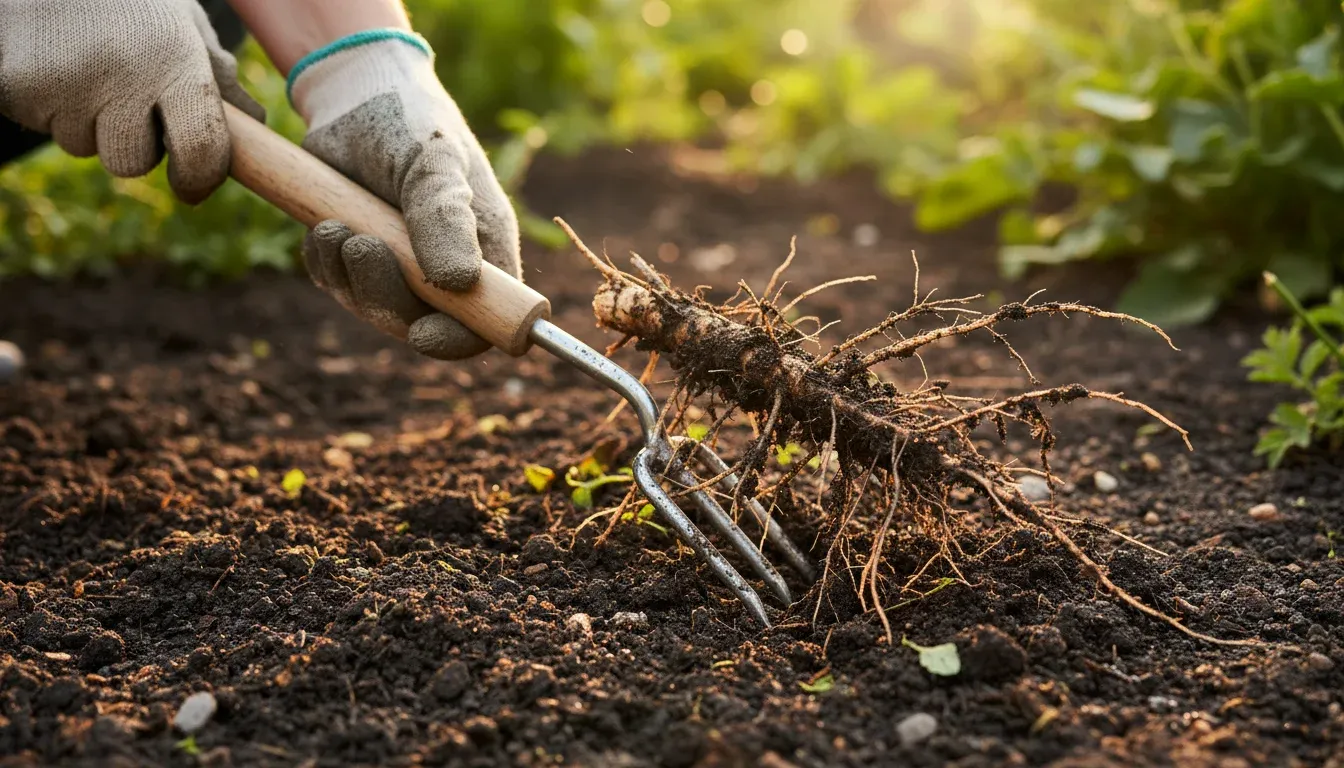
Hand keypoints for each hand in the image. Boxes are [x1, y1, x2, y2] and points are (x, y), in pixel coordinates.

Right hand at [0, 0, 265, 202]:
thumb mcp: (179, 22)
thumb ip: (213, 73)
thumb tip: (255, 124)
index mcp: (173, 60)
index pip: (200, 149)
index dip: (198, 177)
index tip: (191, 184)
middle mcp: (120, 75)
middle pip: (132, 162)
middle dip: (132, 142)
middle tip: (124, 93)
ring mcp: (63, 83)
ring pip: (84, 148)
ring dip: (87, 123)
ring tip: (85, 67)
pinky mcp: (15, 87)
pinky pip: (42, 126)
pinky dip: (49, 106)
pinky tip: (53, 64)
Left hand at [289, 32, 521, 359]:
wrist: (355, 93)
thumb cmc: (410, 121)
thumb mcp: (432, 162)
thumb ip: (446, 220)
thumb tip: (460, 284)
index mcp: (485, 250)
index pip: (486, 322)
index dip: (458, 339)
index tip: (422, 333)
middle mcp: (448, 267)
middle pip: (420, 324)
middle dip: (383, 296)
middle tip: (358, 245)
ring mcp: (402, 266)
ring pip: (374, 309)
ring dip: (346, 276)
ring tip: (334, 225)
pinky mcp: (360, 257)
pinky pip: (339, 287)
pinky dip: (325, 264)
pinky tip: (324, 225)